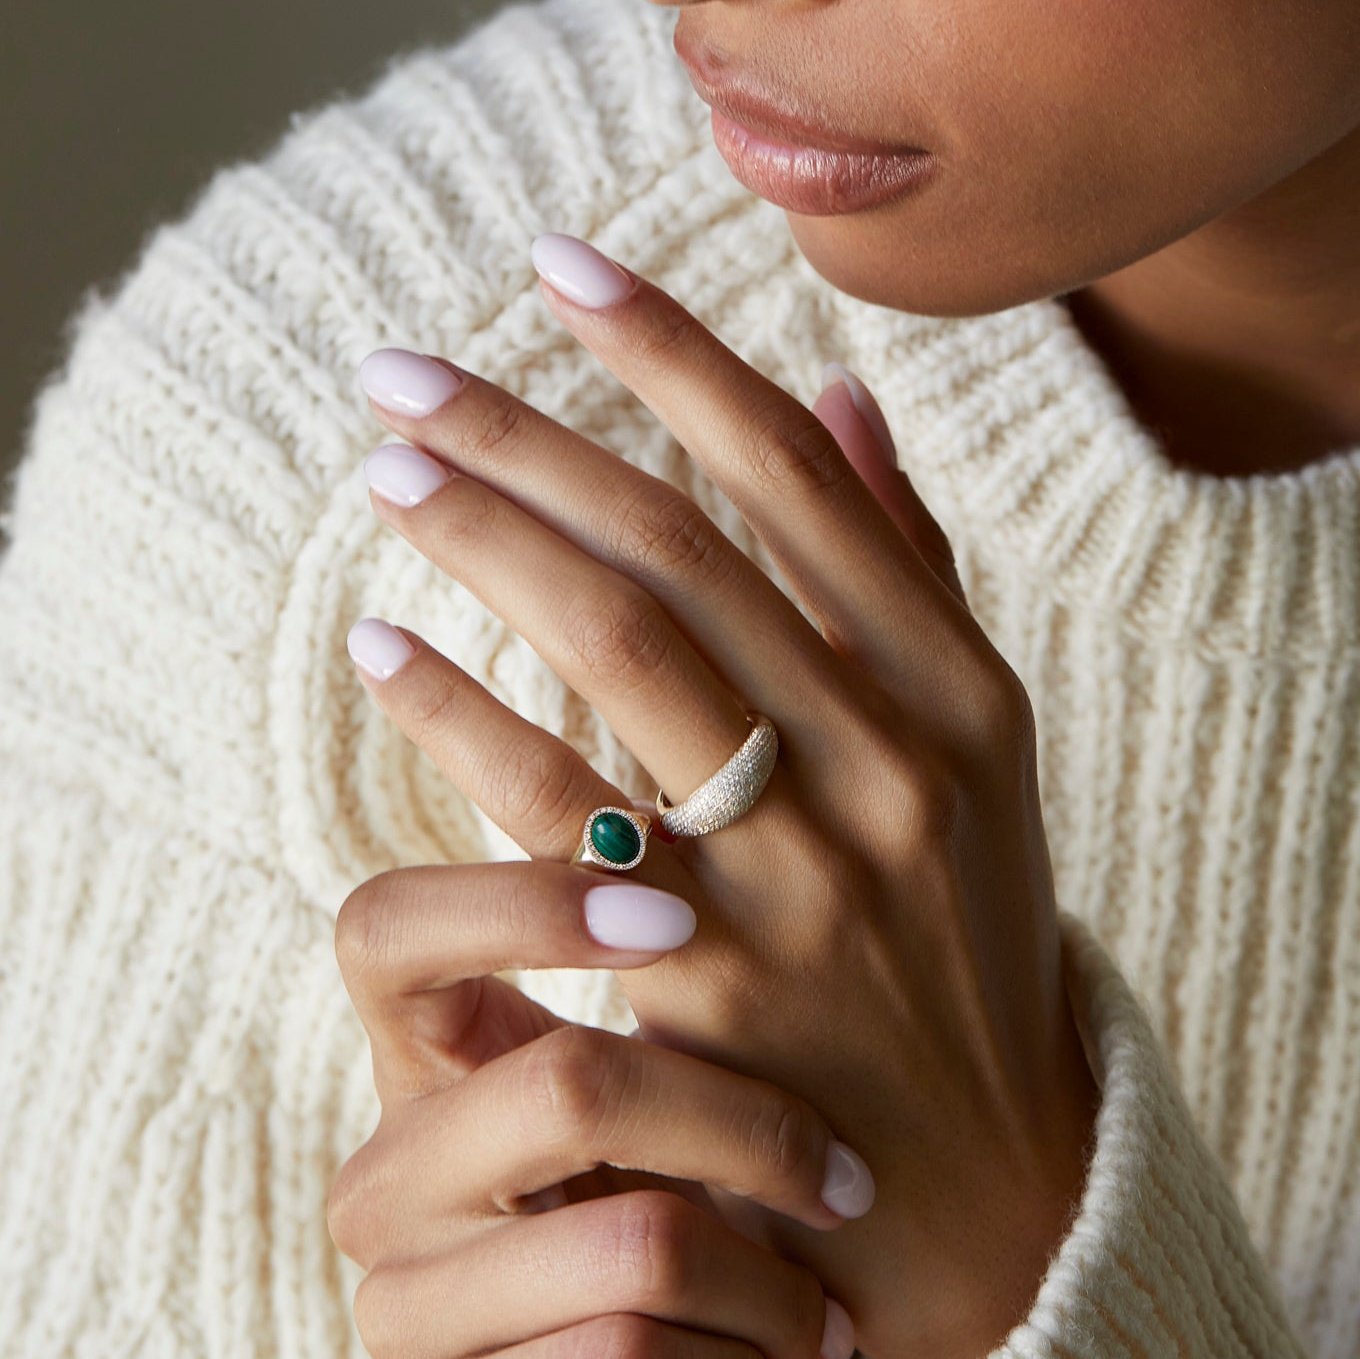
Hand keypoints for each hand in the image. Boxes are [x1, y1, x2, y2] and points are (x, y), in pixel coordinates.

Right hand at [327, 892, 861, 1358]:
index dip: (527, 903)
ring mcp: (407, 1298)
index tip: (679, 919)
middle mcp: (387, 1172)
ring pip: (635, 1244)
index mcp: (424, 1052)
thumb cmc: (673, 1182)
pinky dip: (747, 1353)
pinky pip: (634, 1354)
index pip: (388, 927)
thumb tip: (707, 797)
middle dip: (745, 1126)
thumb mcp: (651, 1077)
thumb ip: (656, 952)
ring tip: (828, 1303)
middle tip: (845, 1173)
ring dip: (772, 1280)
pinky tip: (784, 1351)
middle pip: (568, 1083)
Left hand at [347, 232, 1098, 1356]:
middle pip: (678, 543)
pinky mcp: (712, 975)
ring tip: (385, 475)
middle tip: (401, 373)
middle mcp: (890, 758)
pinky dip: (462, 717)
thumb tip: (841, 393)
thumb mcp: (979, 747)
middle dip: (524, 432)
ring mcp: (802, 870)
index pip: (793, 474)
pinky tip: (387, 653)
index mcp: (959, 687)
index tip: (557, 268)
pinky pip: (559, 813)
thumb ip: (911, 566)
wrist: (985, 1172)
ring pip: (617, 647)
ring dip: (487, 540)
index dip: (668, 353)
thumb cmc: (964, 933)